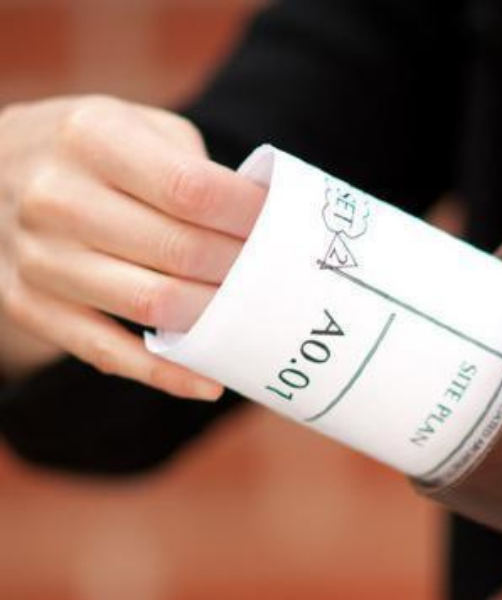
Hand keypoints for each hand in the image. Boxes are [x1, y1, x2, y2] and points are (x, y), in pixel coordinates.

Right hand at [0, 95, 265, 399]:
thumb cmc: (92, 154)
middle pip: (180, 252)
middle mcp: (56, 195)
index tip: (283, 236)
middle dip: (241, 273)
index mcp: (90, 136)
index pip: (192, 190)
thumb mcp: (134, 127)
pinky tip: (208, 382)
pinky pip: (106, 352)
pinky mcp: (29, 304)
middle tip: (276, 283)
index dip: (249, 220)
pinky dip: (165, 374)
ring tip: (250, 320)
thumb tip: (269, 225)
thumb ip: (194, 167)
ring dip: (213, 320)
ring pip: (151, 304)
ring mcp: (39, 256)